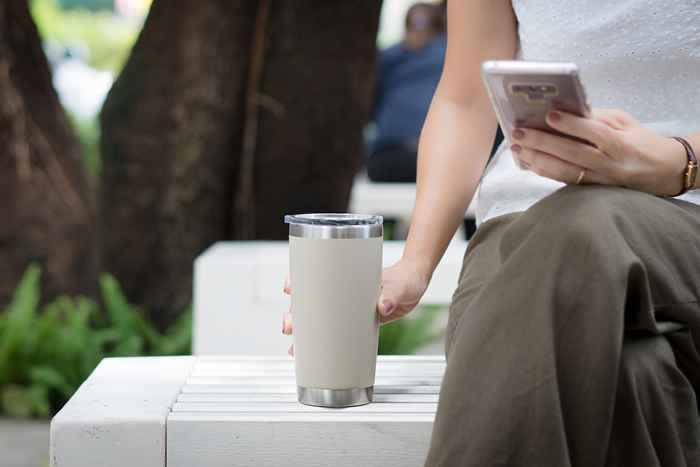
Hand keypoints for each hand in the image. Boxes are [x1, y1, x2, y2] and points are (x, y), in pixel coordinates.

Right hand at [281, 257, 429, 354]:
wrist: (414, 285)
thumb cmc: (404, 278)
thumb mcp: (399, 286)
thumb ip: (391, 295)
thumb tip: (383, 306)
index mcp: (346, 276)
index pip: (315, 276)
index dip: (298, 282)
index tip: (289, 288)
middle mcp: (342, 292)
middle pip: (310, 302)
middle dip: (294, 314)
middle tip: (289, 326)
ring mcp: (347, 308)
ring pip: (318, 320)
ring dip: (303, 334)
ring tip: (294, 350)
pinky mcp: (355, 323)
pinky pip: (334, 333)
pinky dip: (322, 344)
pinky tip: (311, 357)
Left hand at [510, 108, 687, 196]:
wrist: (665, 171)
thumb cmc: (641, 141)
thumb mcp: (625, 122)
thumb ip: (597, 118)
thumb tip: (566, 110)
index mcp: (622, 143)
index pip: (595, 133)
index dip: (571, 124)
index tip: (549, 114)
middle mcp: (611, 164)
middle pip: (573, 154)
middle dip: (543, 143)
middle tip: (519, 133)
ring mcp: (601, 180)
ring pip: (566, 172)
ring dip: (538, 160)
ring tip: (518, 149)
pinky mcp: (594, 191)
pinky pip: (567, 182)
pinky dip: (546, 172)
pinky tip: (530, 163)